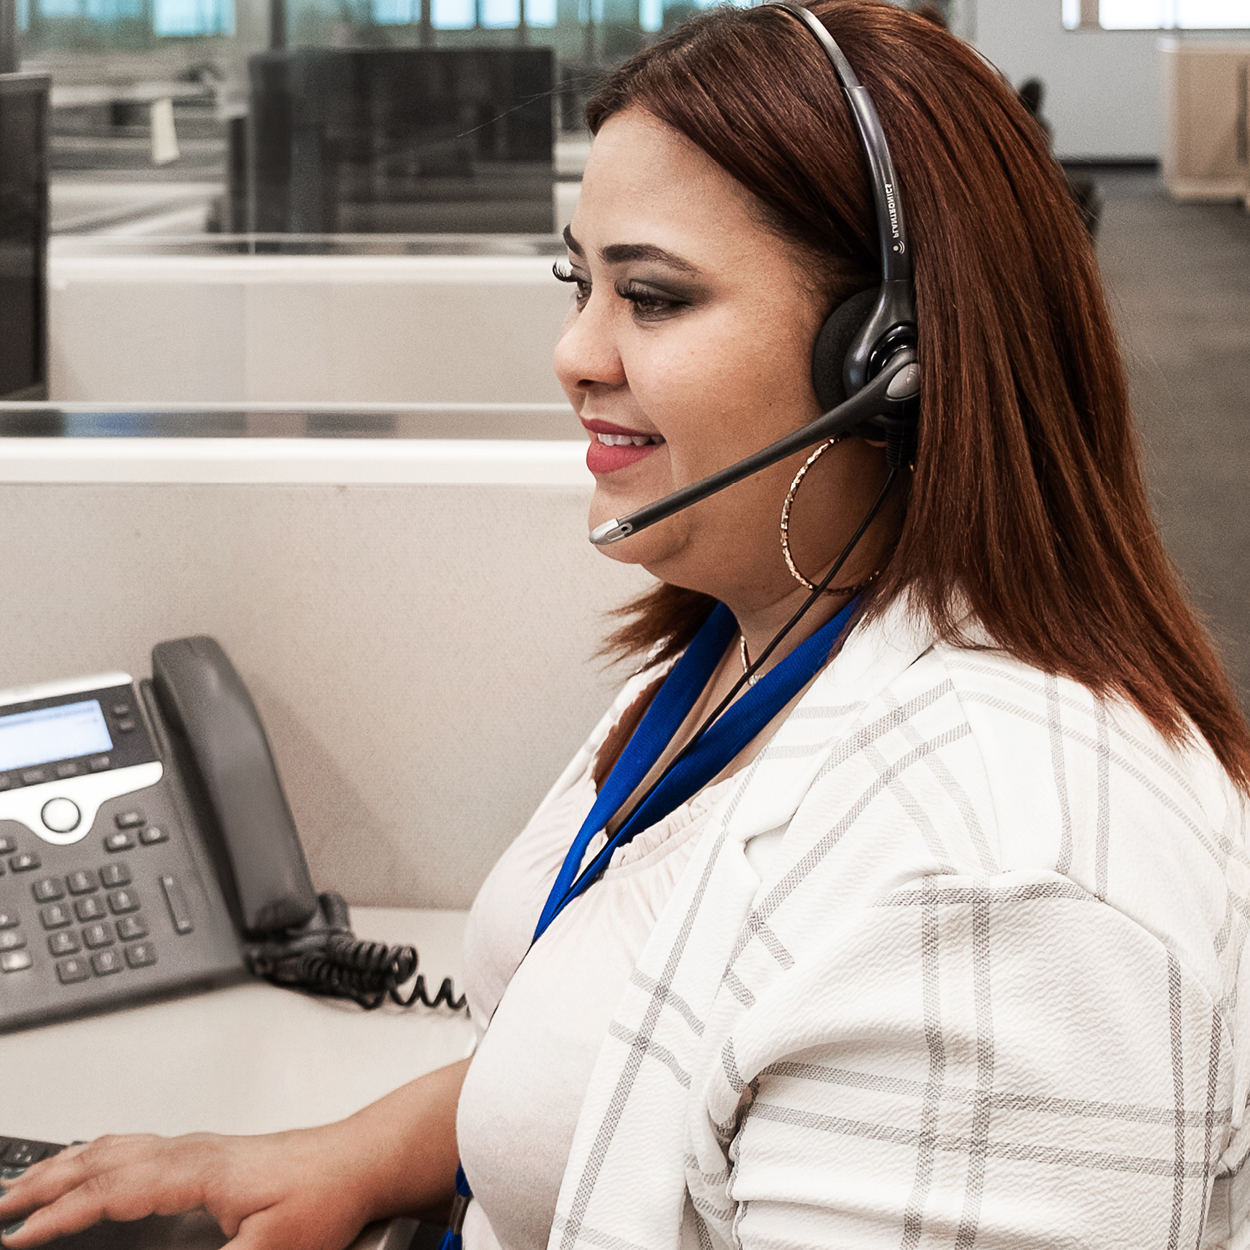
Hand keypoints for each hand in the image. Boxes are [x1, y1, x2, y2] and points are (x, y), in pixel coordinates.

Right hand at [0, 1125, 371, 1249]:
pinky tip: (97, 1163)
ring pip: (116, 1147)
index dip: (58, 1217)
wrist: (362, 1159)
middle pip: (101, 1159)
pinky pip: (137, 1146)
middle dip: (44, 1182)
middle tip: (2, 1205)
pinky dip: (99, 1155)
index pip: (109, 1190)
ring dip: (66, 1163)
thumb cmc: (325, 1195)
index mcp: (195, 1169)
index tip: (16, 1239)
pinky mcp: (211, 1153)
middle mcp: (191, 1150)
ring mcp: (200, 1147)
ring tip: (29, 1182)